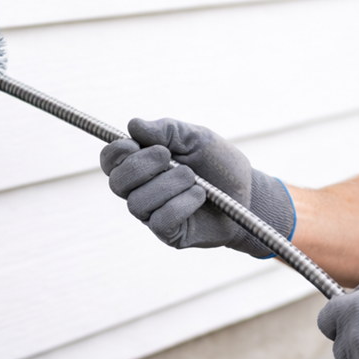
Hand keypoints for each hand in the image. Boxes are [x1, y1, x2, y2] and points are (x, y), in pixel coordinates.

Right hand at [99, 117, 293, 256]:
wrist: (248, 193)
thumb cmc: (218, 164)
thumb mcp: (197, 138)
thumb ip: (167, 130)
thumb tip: (133, 125)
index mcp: (142, 165)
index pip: (110, 160)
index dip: (116, 151)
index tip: (135, 143)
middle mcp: (141, 190)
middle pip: (117, 182)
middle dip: (141, 166)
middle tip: (167, 157)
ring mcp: (153, 214)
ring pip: (138, 202)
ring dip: (168, 184)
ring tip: (193, 179)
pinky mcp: (169, 234)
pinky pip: (160, 220)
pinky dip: (181, 204)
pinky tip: (199, 196)